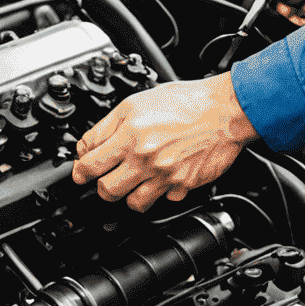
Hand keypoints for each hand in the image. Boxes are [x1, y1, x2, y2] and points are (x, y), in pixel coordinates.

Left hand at [71, 74, 258, 211]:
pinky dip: (161, 194)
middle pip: (107, 191)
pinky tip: (162, 179)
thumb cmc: (185, 102)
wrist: (225, 111)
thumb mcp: (135, 102)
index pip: (90, 165)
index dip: (79, 172)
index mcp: (129, 136)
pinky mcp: (183, 186)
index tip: (80, 174)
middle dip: (102, 186)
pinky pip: (164, 201)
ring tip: (134, 182)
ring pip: (133, 203)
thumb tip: (85, 145)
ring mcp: (165, 175)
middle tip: (106, 179)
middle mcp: (145, 159)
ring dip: (129, 195)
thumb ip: (106, 126)